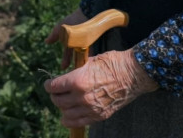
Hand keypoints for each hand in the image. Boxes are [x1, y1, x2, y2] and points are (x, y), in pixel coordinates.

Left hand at [43, 49, 158, 127]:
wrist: (134, 74)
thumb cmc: (113, 63)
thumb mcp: (90, 61)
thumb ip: (76, 70)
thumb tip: (66, 74)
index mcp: (77, 80)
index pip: (53, 87)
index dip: (48, 85)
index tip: (49, 84)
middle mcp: (82, 96)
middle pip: (58, 101)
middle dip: (54, 96)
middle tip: (56, 92)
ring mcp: (91, 108)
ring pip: (66, 113)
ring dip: (62, 108)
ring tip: (63, 102)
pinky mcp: (99, 115)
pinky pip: (78, 122)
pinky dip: (70, 120)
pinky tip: (67, 117)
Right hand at [45, 9, 87, 68]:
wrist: (85, 14)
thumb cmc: (72, 21)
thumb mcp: (60, 28)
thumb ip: (54, 36)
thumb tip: (46, 42)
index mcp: (70, 41)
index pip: (67, 53)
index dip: (65, 60)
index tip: (63, 68)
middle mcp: (77, 44)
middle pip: (75, 57)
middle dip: (74, 64)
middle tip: (73, 73)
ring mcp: (86, 44)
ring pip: (83, 56)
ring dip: (81, 63)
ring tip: (82, 71)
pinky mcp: (93, 43)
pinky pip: (92, 53)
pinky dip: (90, 58)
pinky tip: (91, 64)